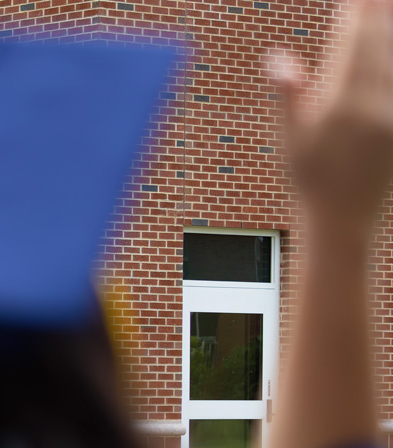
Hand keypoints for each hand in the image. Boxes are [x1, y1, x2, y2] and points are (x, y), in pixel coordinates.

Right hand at [272, 4, 392, 227]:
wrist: (342, 217)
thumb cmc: (309, 178)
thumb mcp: (291, 138)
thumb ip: (289, 94)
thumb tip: (277, 59)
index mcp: (341, 106)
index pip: (352, 48)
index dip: (355, 17)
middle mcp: (373, 106)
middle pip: (379, 48)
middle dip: (376, 17)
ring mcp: (392, 115)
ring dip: (389, 34)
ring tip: (385, 9)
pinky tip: (389, 49)